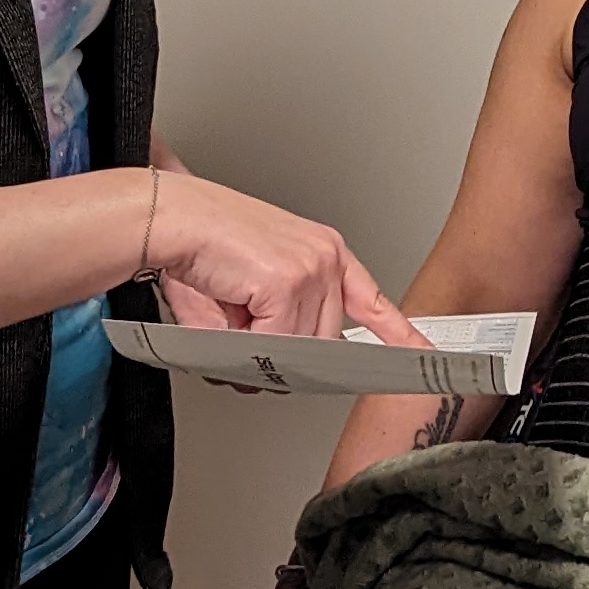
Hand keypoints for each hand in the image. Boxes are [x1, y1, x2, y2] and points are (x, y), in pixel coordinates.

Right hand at [145, 170, 407, 338]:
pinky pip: (273, 344)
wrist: (165, 216)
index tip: (423, 353)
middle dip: (279, 350)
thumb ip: (276, 330)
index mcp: (322, 251)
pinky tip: (226, 306)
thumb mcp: (249, 292)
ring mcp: (311, 268)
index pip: (370, 299)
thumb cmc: (197, 248)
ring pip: (297, 348)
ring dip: (255, 346)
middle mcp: (324, 256)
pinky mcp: (289, 281)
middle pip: (322, 341)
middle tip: (239, 331)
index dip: (398, 332)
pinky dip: (242, 341)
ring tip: (225, 309)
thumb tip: (279, 372)